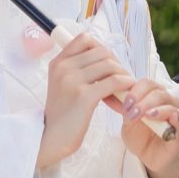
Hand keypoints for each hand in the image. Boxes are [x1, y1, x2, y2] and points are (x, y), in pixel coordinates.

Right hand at [37, 32, 128, 171]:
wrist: (52, 138)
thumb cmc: (62, 114)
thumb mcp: (62, 85)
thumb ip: (78, 69)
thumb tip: (107, 58)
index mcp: (58, 62)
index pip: (85, 39)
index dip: (101, 48)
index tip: (108, 63)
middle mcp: (64, 68)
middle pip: (101, 51)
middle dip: (116, 63)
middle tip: (121, 77)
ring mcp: (73, 81)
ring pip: (109, 65)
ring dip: (123, 74)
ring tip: (125, 86)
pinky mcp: (84, 96)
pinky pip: (113, 81)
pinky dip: (124, 84)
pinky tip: (126, 91)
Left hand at [117, 77, 178, 177]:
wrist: (150, 157)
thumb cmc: (140, 136)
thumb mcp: (127, 122)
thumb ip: (123, 109)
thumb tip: (109, 95)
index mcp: (153, 95)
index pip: (146, 83)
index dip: (135, 90)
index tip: (124, 101)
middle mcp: (166, 101)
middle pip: (157, 91)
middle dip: (142, 99)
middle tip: (131, 111)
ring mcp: (175, 114)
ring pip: (168, 103)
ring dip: (155, 108)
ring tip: (146, 115)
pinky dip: (174, 118)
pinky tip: (167, 120)